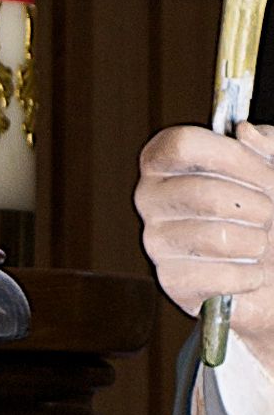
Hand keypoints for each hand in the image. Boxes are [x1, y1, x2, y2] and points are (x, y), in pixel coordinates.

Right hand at [135, 121, 273, 378]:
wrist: (270, 266)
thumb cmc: (265, 207)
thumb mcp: (271, 165)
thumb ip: (263, 144)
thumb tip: (243, 132)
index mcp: (166, 160)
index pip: (181, 145)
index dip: (231, 157)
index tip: (264, 172)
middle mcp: (151, 198)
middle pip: (202, 194)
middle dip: (254, 205)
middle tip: (269, 212)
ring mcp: (157, 241)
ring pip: (215, 237)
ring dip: (255, 241)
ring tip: (260, 242)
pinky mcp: (172, 282)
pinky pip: (218, 276)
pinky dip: (248, 275)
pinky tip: (251, 271)